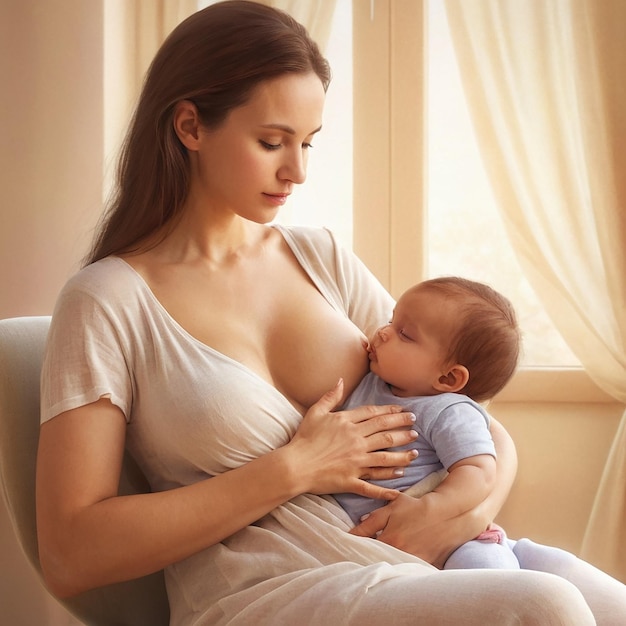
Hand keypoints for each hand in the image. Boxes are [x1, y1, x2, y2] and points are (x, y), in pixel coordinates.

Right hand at [288, 379, 417, 499]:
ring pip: (385, 458)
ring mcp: (355, 461)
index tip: (405, 411)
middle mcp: (355, 441)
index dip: (392, 412)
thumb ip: (330, 397)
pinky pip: (373, 484)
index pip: (375, 415)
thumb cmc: (303, 438)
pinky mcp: (351, 480)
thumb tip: (341, 380)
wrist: (294, 465)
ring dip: (403, 455)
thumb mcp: (315, 412)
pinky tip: (400, 482)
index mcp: (347, 423)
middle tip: (416, 428)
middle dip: (403, 429)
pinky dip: (388, 487)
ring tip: (415, 453)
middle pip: (385, 433)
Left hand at [350, 493, 487, 567]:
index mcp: (389, 540)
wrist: (448, 512)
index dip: (355, 549)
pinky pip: (408, 570)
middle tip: (357, 558)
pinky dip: (401, 568)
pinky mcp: (426, 565)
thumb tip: (353, 532)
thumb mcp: (392, 509)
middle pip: (378, 562)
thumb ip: (371, 521)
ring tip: (374, 561)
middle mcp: (400, 553)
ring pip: (393, 567)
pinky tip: (395, 566)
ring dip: (384, 564)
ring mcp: (414, 561)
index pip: (365, 549)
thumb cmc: (417, 507)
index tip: (345, 550)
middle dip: (367, 560)